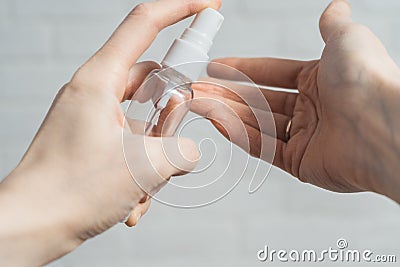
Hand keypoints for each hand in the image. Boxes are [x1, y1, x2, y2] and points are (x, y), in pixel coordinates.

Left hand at [0, 0, 219, 265]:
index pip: (144, 26)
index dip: (180, 9)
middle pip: (152, 82)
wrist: (28, 227)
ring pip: (146, 121)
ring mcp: (95, 118)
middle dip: (171, 116)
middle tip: (167, 143)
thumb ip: (182, 150)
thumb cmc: (69, 192)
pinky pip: (133, 143)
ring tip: (140, 187)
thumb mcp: (143, 167)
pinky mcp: (95, 141)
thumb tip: (190, 150)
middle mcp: (95, 93)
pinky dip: (141, 170)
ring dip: (155, 155)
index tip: (208, 6)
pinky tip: (131, 201)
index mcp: (99, 81)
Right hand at [192, 0, 399, 201]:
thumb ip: (333, 26)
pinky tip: (218, 123)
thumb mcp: (347, 40)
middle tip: (200, 89)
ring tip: (200, 104)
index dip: (243, 69)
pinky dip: (240, 136)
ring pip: (257, 123)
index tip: (217, 68)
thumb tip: (334, 8)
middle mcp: (312, 109)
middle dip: (227, 93)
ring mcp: (305, 137)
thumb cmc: (367, 79)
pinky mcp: (301, 163)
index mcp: (320, 80)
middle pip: (260, 100)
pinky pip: (264, 147)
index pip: (272, 73)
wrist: (382, 125)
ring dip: (227, 113)